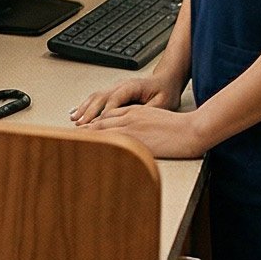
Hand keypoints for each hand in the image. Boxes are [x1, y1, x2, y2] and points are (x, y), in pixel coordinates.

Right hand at [70, 71, 181, 125]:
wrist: (166, 80)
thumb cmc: (166, 91)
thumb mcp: (163, 103)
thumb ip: (147, 111)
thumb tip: (133, 120)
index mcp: (132, 86)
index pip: (114, 99)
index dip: (105, 112)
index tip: (98, 124)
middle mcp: (120, 85)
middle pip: (100, 98)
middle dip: (89, 112)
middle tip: (81, 124)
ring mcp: (115, 87)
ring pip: (95, 97)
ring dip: (84, 108)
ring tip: (75, 119)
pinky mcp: (113, 92)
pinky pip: (96, 98)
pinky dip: (85, 106)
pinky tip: (78, 112)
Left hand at [81, 101, 214, 158]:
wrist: (192, 129)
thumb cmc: (180, 128)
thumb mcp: (157, 119)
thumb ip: (142, 124)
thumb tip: (135, 135)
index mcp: (135, 111)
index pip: (107, 115)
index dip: (93, 122)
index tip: (82, 128)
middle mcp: (129, 116)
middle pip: (100, 121)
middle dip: (84, 128)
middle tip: (68, 136)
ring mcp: (132, 127)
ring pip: (102, 129)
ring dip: (86, 135)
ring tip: (71, 141)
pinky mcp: (136, 138)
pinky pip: (112, 140)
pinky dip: (99, 143)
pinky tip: (89, 148)